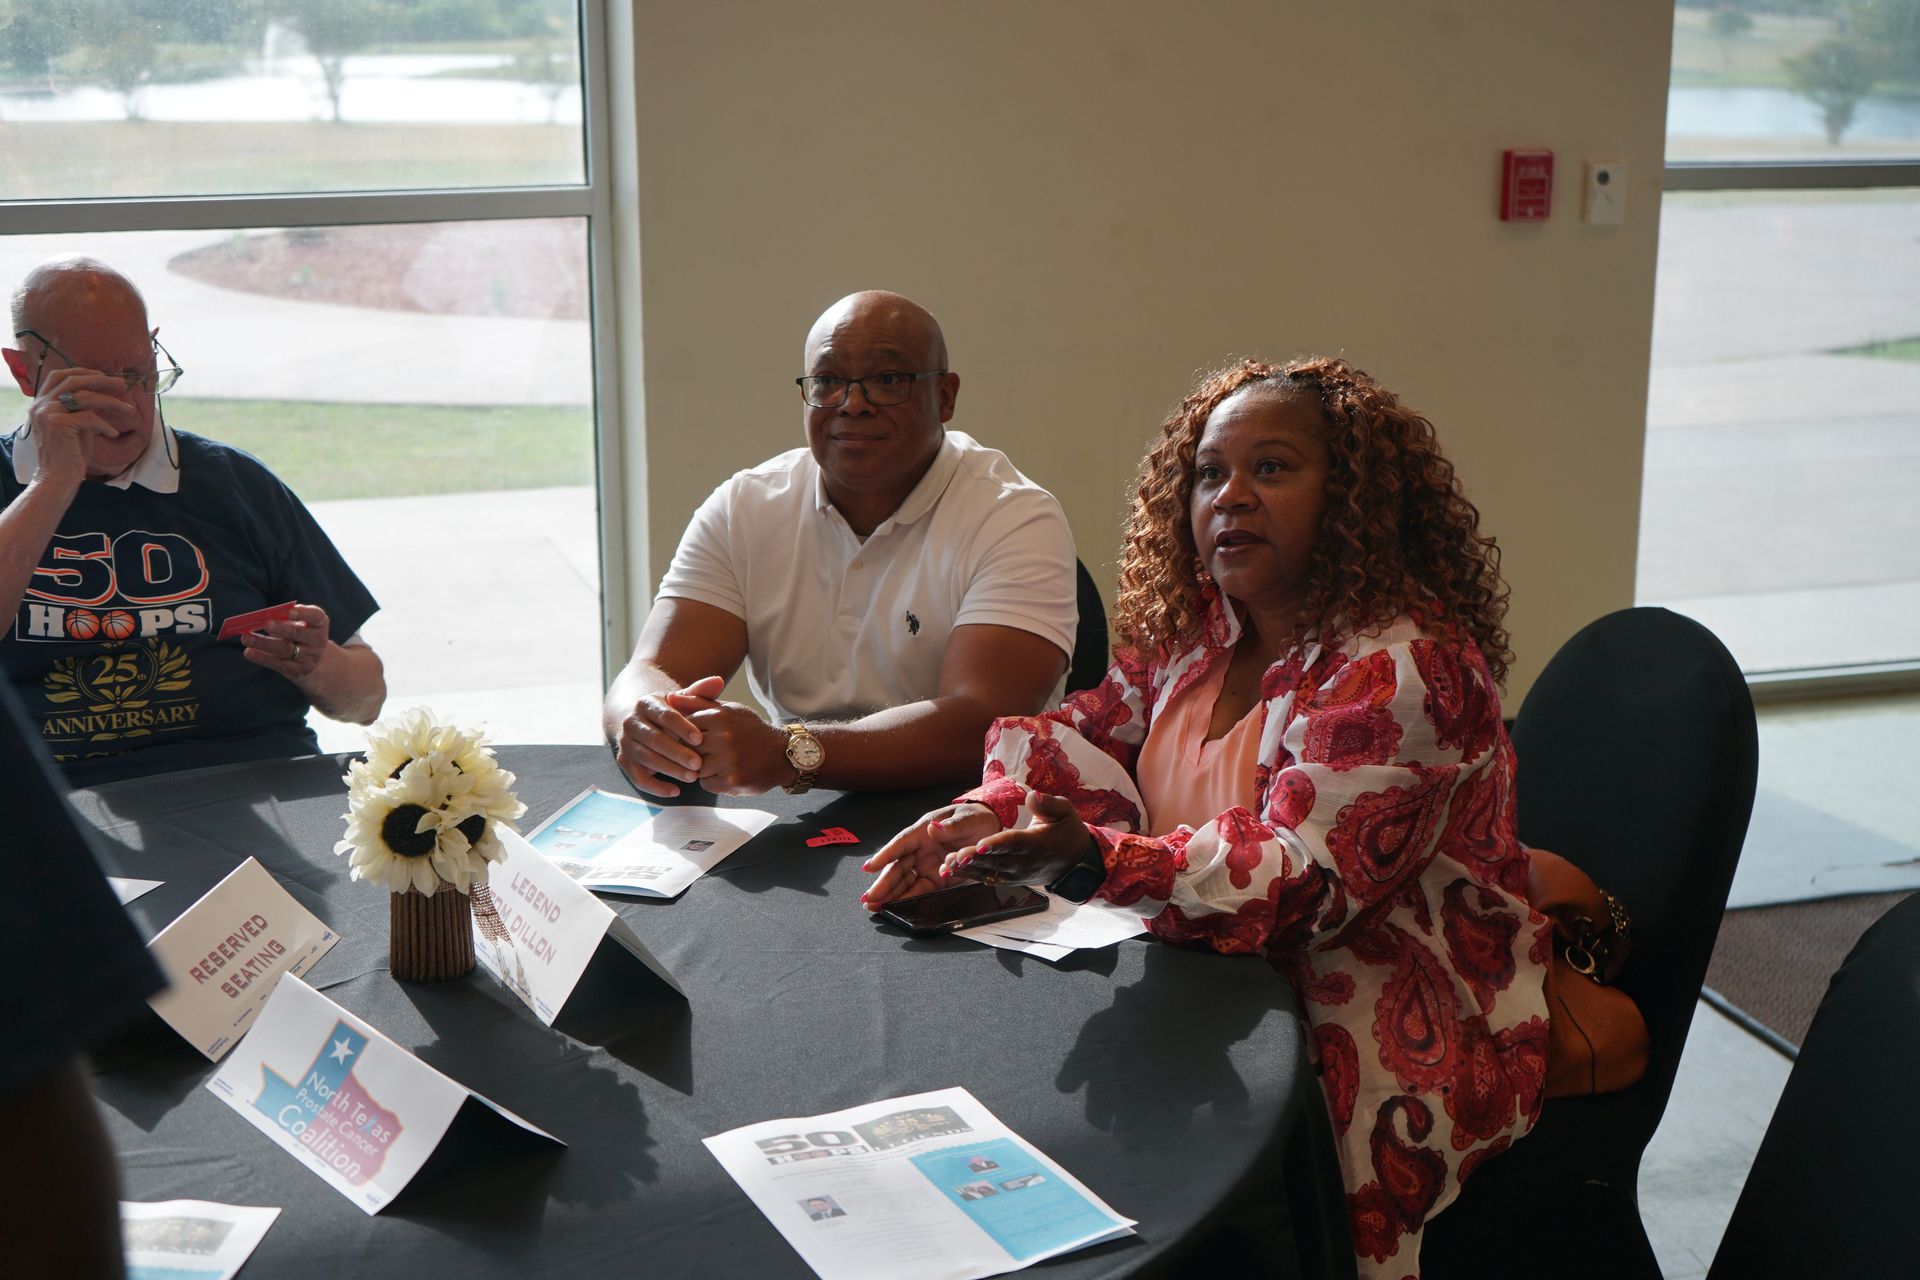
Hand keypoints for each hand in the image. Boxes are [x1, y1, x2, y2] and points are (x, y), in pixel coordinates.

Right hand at [24, 367, 139, 486]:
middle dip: (101, 380)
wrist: (57, 478)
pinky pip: (89, 417)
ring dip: (112, 402)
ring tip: (129, 410)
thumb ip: (84, 408)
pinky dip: (105, 425)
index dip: (83, 371)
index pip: (59, 376)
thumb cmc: (70, 454)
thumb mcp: (77, 426)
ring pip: (85, 397)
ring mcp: (47, 413)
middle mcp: (41, 405)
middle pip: (73, 380)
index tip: (105, 375)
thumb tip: (105, 392)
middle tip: (123, 384)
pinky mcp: (58, 425)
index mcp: (41, 403)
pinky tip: (113, 434)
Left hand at [241, 603, 329, 683]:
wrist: (315, 663)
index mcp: (319, 625)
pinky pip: (278, 664)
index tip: (290, 611)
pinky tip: (249, 652)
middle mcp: (317, 641)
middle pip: (298, 633)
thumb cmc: (301, 636)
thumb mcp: (301, 625)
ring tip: (246, 638)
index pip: (316, 617)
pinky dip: (262, 658)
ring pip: (284, 649)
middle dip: (281, 628)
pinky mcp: (297, 671)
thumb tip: (261, 617)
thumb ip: (285, 619)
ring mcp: (308, 657)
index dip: (304, 613)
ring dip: (264, 643)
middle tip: (266, 624)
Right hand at [614, 674, 724, 796]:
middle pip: (655, 739)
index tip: (700, 739)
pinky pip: (638, 777)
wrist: (640, 722)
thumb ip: (698, 692)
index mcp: (646, 704)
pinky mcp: (624, 761)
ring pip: (647, 759)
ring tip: (692, 777)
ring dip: (669, 770)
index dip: (682, 728)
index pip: (665, 716)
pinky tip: (675, 791)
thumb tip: (717, 681)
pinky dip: (655, 787)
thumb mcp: (680, 700)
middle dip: (678, 753)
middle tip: (699, 763)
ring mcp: (626, 743)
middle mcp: (632, 722)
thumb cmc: (668, 712)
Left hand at [687, 699, 789, 795]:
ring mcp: (728, 760)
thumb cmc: (751, 731)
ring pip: (695, 768)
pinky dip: (713, 781)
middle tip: (709, 753)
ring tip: (720, 763)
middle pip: (688, 749)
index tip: (696, 739)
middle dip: (694, 753)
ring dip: (703, 769)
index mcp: (720, 717)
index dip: (687, 736)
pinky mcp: (732, 780)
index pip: (685, 727)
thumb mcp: (729, 710)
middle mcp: (723, 737)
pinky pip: (706, 784)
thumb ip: (698, 703)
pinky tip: (726, 773)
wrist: (782, 754)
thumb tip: (669, 698)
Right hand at [862, 802, 1001, 910]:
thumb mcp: (967, 818)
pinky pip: (920, 889)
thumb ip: (952, 826)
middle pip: (898, 866)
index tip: (869, 867)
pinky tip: (896, 907)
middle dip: (883, 883)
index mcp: (924, 830)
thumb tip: (934, 828)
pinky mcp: (937, 877)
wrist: (991, 828)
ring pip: (905, 881)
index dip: (884, 855)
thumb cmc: (975, 817)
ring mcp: (927, 864)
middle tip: (869, 898)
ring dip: (891, 894)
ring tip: (875, 907)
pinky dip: (908, 899)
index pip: (901, 843)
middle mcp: (921, 848)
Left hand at [941, 792, 1090, 889]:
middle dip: (975, 859)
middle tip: (955, 856)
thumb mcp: (1065, 811)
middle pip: (997, 861)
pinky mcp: (1011, 880)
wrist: (1076, 862)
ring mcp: (1017, 874)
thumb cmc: (1067, 832)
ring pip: (990, 872)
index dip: (997, 844)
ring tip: (948, 864)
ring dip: (968, 869)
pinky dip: (971, 876)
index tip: (980, 845)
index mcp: (1037, 843)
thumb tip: (1032, 796)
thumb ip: (1048, 804)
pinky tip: (953, 871)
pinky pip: (989, 878)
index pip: (1014, 843)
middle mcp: (1026, 862)